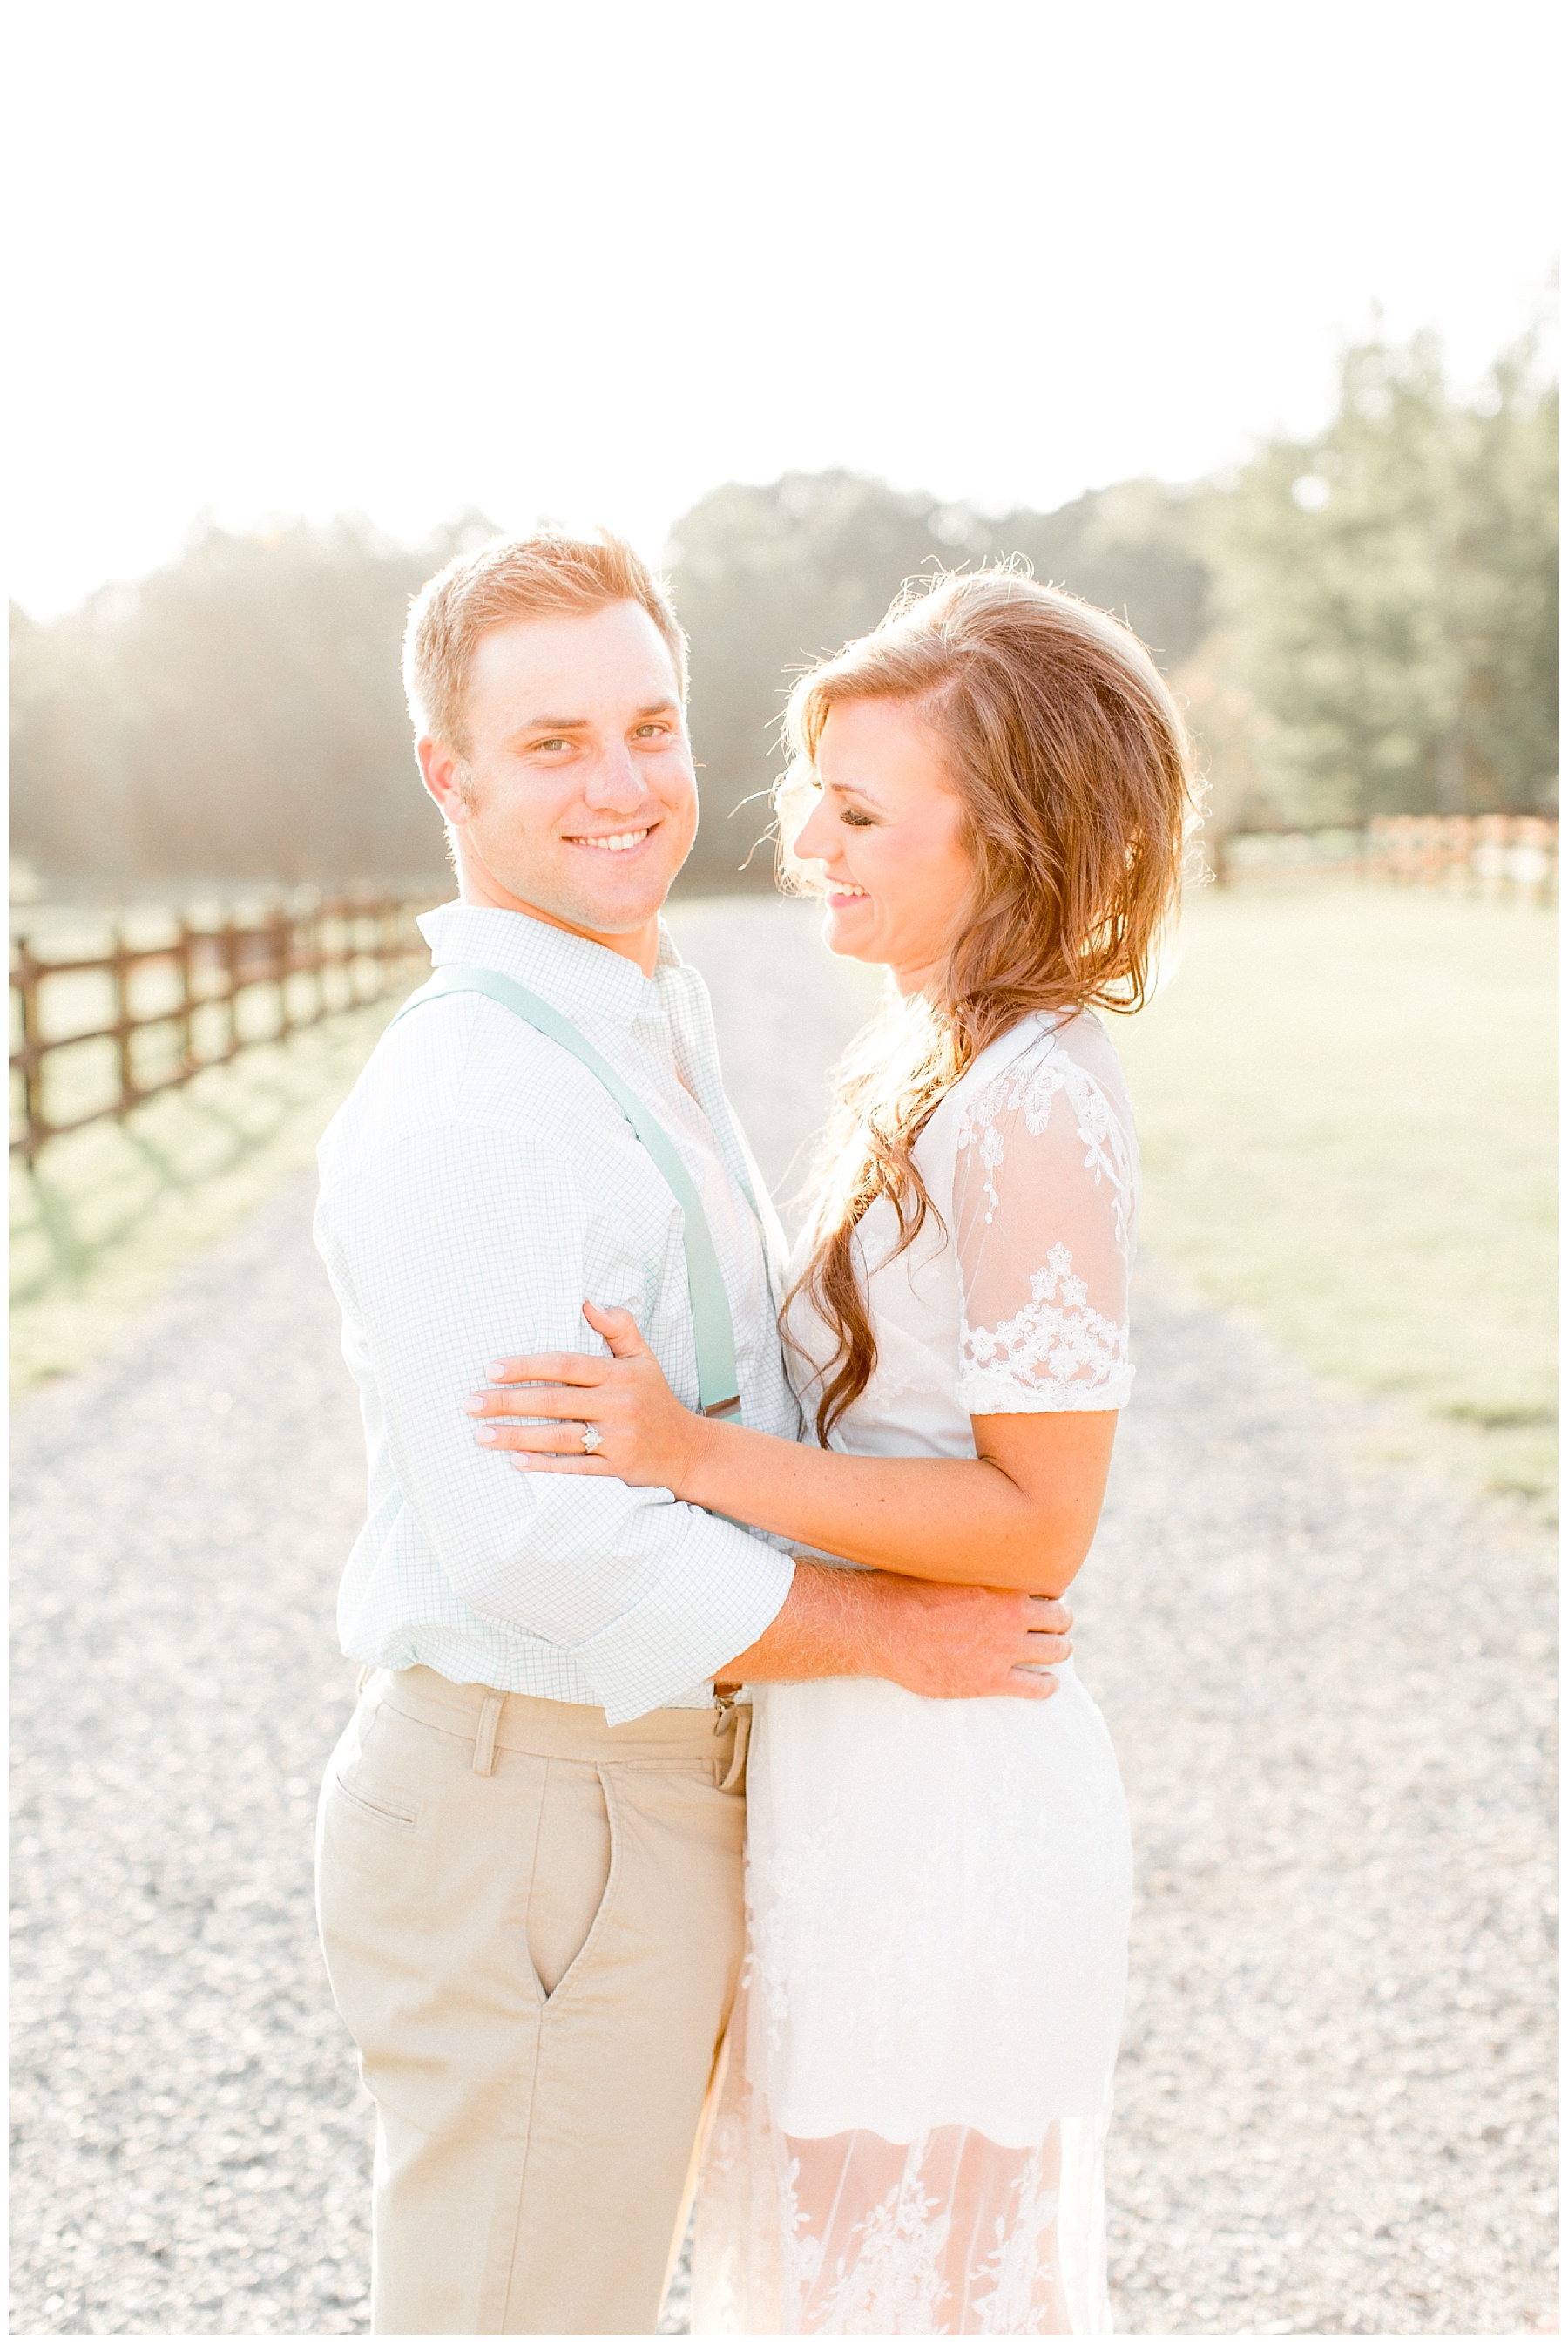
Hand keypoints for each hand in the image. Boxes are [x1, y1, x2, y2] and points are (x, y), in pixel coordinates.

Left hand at [465, 1301, 703, 1489]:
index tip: (491, 1369)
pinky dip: (545, 1465)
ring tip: (482, 1434)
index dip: (527, 1366)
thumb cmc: (656, 1400)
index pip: (565, 1365)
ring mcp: (619, 1439)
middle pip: (554, 1402)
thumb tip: (587, 1302)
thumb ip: (619, 1327)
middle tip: (471, 1403)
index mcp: (621, 1374)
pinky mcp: (618, 1469)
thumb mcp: (644, 1358)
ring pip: (559, 1437)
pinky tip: (516, 1462)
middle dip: (509, 1402)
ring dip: (517, 1436)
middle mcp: (619, 1404)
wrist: (689, 1450)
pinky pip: (576, 1468)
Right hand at [720, 1561, 1075, 1701]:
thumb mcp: (944, 1560)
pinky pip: (1039, 1686)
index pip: (1050, 1585)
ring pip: (1058, 1651)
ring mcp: (1004, 1649)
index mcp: (1002, 1579)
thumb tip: (979, 1539)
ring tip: (1052, 1651)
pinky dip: (1047, 1684)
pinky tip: (1045, 1683)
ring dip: (1057, 1650)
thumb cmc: (904, 1587)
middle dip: (1057, 1621)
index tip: (1041, 1597)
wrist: (878, 1626)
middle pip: (1061, 1618)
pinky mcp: (991, 1681)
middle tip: (1051, 1625)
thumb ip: (972, 1558)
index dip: (1047, 1592)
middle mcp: (1011, 1613)